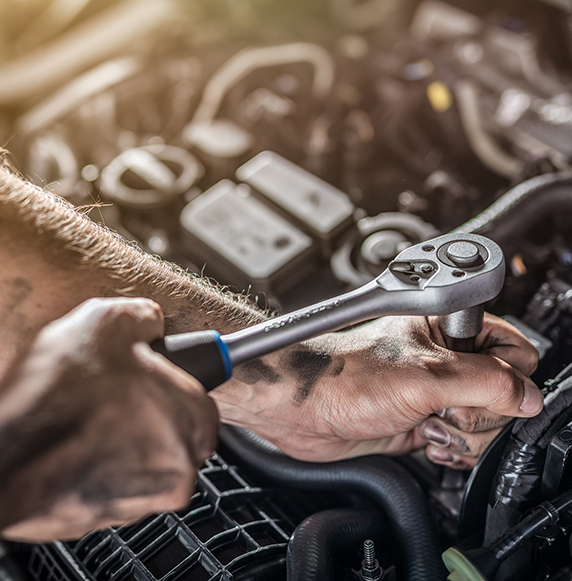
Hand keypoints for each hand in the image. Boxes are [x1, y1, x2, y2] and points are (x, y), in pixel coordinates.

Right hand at [0, 298, 217, 541]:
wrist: (1, 455)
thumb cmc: (57, 397)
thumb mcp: (107, 323)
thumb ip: (144, 318)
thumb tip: (150, 320)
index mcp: (191, 419)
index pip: (204, 405)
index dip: (175, 389)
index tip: (157, 383)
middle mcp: (178, 467)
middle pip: (177, 436)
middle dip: (152, 416)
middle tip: (116, 397)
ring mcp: (143, 500)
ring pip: (147, 463)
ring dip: (126, 442)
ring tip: (88, 418)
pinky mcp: (107, 520)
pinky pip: (116, 486)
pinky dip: (102, 468)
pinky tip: (75, 444)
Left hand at [213, 313, 539, 466]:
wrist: (305, 407)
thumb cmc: (344, 377)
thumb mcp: (425, 375)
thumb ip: (486, 383)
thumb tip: (527, 395)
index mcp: (448, 330)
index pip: (515, 352)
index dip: (506, 377)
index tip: (477, 392)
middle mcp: (445, 360)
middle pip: (505, 394)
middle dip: (479, 413)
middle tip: (444, 410)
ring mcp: (435, 393)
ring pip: (486, 422)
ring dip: (463, 436)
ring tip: (428, 425)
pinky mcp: (424, 421)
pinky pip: (463, 443)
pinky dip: (454, 450)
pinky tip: (428, 442)